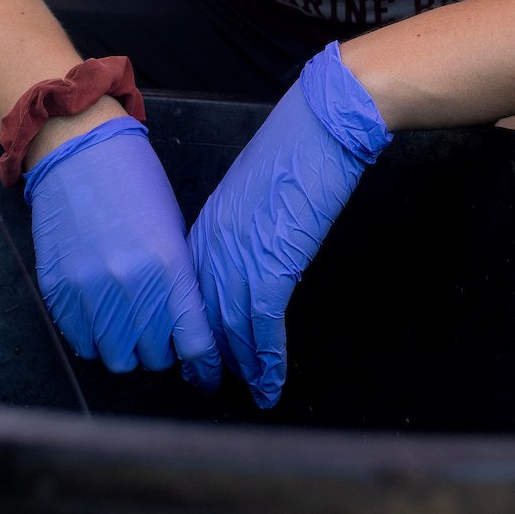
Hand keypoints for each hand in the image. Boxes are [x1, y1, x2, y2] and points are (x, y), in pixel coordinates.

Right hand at [25, 116, 221, 384]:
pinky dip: (94, 337)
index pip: (194, 343)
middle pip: (154, 356)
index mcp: (169, 266)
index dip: (204, 365)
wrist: (79, 151)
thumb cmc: (134, 183)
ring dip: (127, 348)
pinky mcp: (58, 290)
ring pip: (116, 357)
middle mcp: (130, 285)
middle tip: (161, 334)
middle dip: (162, 350)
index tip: (206, 373)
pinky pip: (81, 341)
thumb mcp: (172, 229)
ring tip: (128, 325)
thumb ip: (179, 282)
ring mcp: (89, 290)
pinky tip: (100, 314)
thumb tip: (186, 330)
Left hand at [189, 43, 389, 407]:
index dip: (195, 323)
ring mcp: (241, 254)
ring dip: (242, 364)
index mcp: (208, 223)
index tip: (198, 348)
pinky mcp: (273, 263)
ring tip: (249, 390)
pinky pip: (263, 323)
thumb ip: (244, 224)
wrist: (322, 123)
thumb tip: (253, 250)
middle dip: (209, 354)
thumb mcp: (256, 188)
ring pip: (231, 325)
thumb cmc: (296, 145)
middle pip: (204, 312)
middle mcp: (215, 242)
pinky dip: (268, 356)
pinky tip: (271, 379)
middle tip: (209, 383)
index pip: (191, 287)